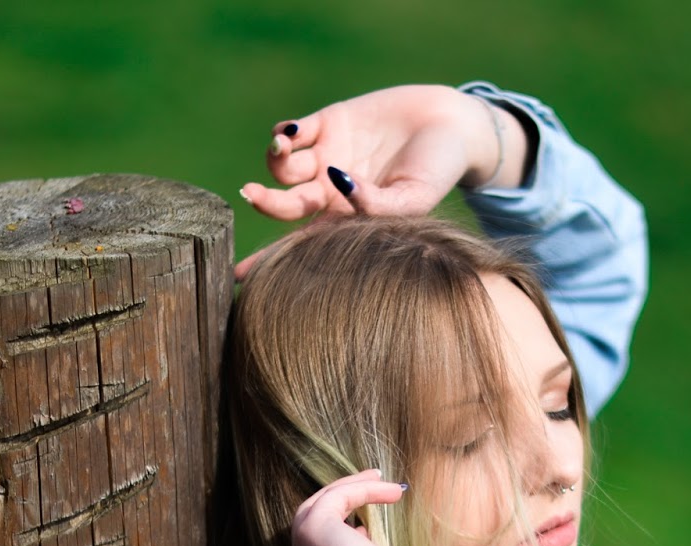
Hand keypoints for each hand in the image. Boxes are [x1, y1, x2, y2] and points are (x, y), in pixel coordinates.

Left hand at [239, 83, 527, 237]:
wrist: (452, 124)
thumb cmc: (438, 171)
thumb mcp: (413, 198)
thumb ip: (378, 204)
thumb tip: (341, 189)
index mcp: (347, 218)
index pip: (303, 245)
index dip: (270, 262)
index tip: (238, 278)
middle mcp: (330, 191)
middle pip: (285, 204)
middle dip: (266, 202)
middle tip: (252, 195)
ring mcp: (327, 155)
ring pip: (283, 167)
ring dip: (276, 161)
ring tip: (284, 149)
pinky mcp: (328, 122)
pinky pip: (291, 132)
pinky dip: (284, 133)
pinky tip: (290, 134)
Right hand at [290, 469, 440, 545]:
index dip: (350, 542)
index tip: (372, 536)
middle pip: (317, 524)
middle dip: (343, 502)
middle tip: (373, 486)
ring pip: (318, 505)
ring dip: (349, 487)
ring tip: (379, 476)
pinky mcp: (314, 529)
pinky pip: (334, 497)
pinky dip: (361, 487)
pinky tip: (392, 490)